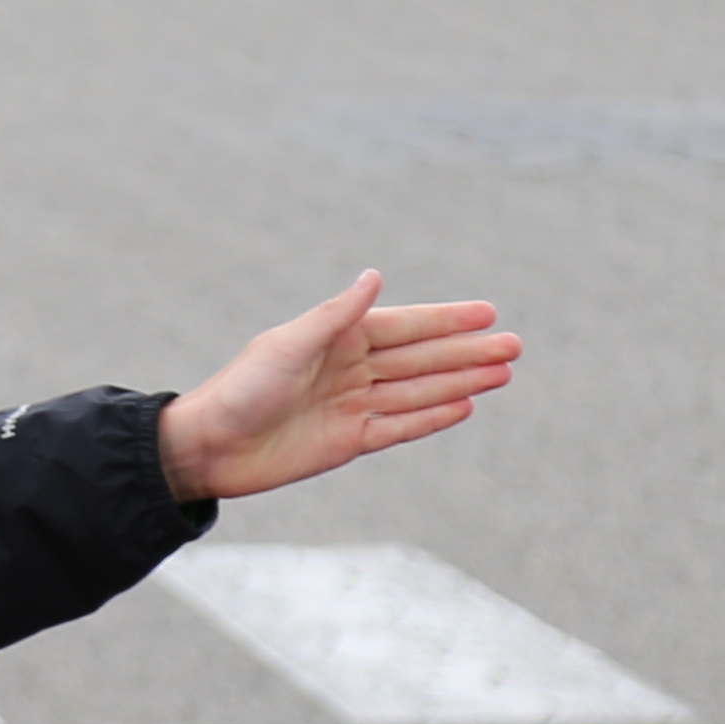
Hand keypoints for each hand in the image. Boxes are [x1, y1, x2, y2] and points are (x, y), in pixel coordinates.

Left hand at [156, 273, 523, 504]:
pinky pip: (399, 427)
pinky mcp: (348, 442)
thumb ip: (336, 315)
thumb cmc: (241, 388)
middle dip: (467, 352)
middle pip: (421, 359)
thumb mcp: (288, 345)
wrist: (209, 447)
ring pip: (418, 392)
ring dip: (460, 382)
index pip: (405, 326)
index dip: (447, 320)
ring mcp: (352, 406)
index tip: (489, 313)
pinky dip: (431, 418)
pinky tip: (465, 406)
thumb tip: (375, 276)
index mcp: (337, 339)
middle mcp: (350, 369)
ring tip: (503, 375)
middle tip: (514, 347)